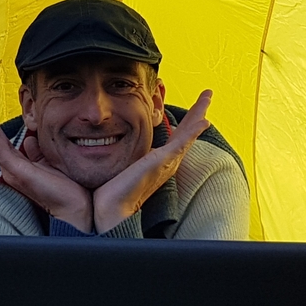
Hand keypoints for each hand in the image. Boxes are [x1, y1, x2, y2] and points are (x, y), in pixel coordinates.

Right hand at [0, 91, 92, 230]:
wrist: (75, 207)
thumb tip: (30, 140)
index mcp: (19, 164)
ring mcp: (13, 169)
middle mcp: (12, 167)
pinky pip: (0, 152)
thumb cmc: (66, 189)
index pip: (2, 138)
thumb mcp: (50, 163)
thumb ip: (38, 152)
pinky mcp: (17, 172)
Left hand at [92, 90, 211, 233]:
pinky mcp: (163, 162)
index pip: (174, 137)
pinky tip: (203, 120)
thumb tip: (98, 144)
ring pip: (188, 133)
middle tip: (206, 96)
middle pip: (186, 133)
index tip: (189, 109)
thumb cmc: (108, 193)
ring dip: (198, 115)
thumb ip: (113, 153)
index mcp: (155, 162)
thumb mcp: (114, 164)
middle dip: (197, 114)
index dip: (183, 123)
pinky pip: (183, 142)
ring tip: (207, 96)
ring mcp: (166, 162)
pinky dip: (194, 130)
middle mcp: (165, 162)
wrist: (110, 210)